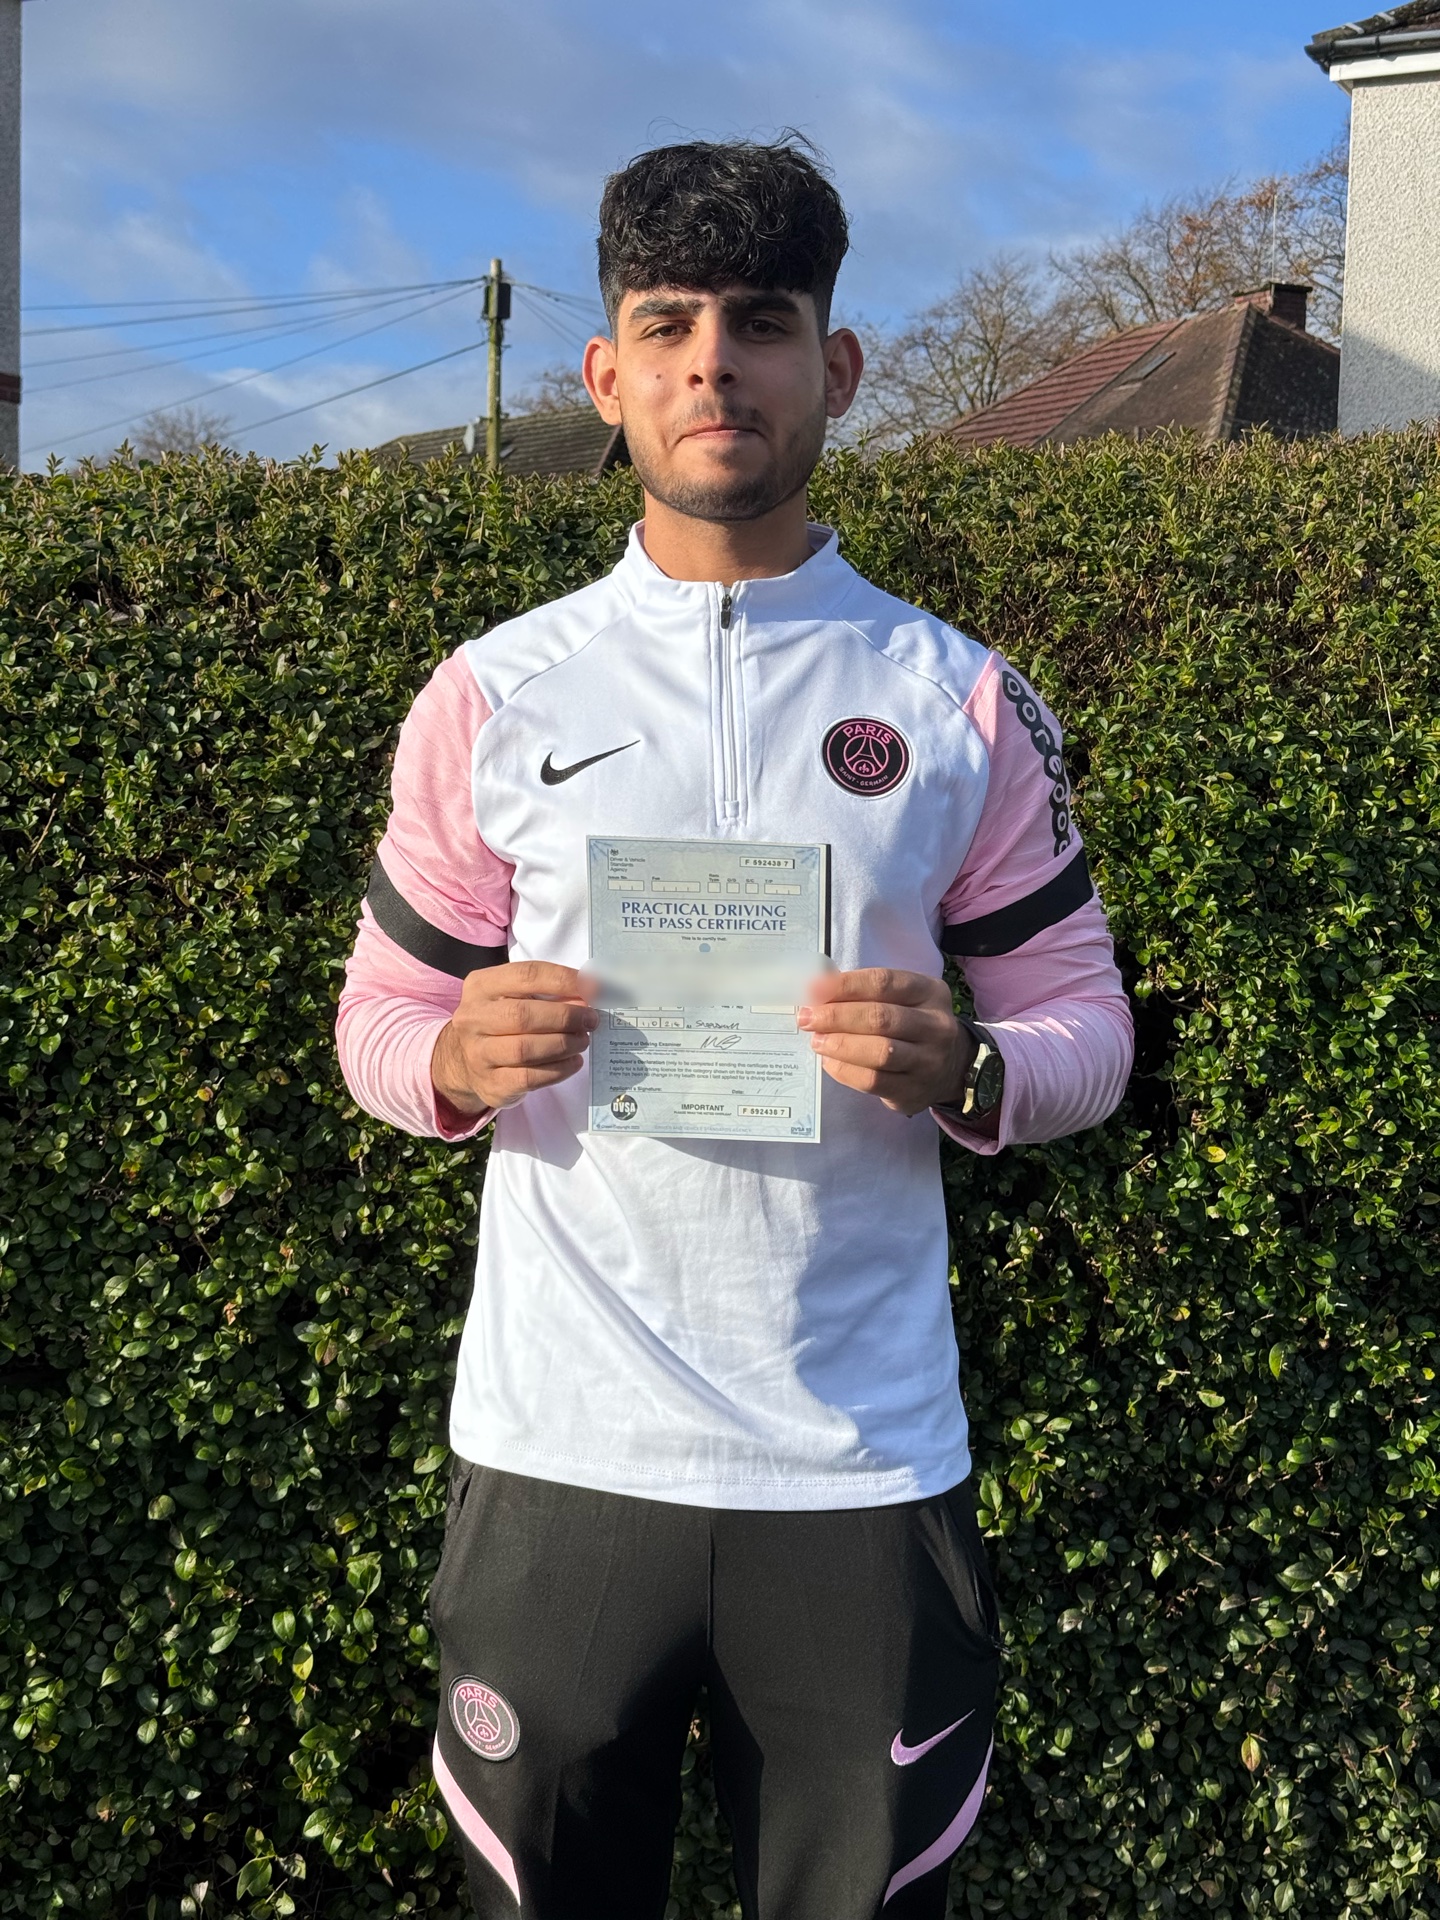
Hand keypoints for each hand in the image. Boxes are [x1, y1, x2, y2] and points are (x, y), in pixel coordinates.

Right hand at [430, 962, 596, 1117]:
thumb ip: (548, 993)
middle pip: (523, 1015)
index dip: (564, 980)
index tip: (594, 987)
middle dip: (565, 1016)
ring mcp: (478, 1054)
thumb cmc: (499, 1022)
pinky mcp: (491, 1084)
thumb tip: (588, 996)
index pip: (526, 976)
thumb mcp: (514, 998)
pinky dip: (559, 1070)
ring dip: (564, 1044)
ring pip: (525, 1049)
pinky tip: (573, 1062)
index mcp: (480, 986)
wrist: (465, 1063)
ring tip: (582, 1041)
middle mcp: (473, 1018)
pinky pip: (530, 1078)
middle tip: (591, 1020)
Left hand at [798, 968, 976, 1119]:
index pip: (884, 983)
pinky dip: (845, 1070)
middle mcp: (935, 1026)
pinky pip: (874, 1081)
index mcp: (930, 992)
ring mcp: (928, 1061)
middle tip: (807, 1018)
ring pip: (879, 1052)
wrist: (952, 1067)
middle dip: (836, 1016)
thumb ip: (868, 993)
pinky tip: (830, 1061)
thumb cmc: (914, 1023)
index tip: (814, 989)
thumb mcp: (904, 999)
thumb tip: (818, 991)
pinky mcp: (914, 1091)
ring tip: (816, 1040)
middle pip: (880, 1018)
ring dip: (840, 1045)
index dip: (845, 985)